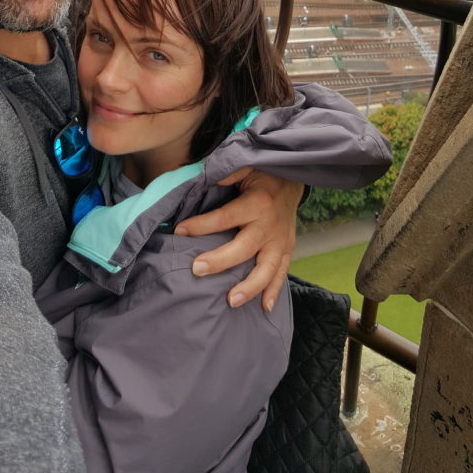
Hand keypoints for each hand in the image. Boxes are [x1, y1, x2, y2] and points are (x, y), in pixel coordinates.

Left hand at [175, 168, 302, 311]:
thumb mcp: (246, 165)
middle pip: (244, 248)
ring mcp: (281, 240)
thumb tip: (208, 178)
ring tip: (231, 300)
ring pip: (266, 268)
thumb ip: (228, 172)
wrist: (293, 178)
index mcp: (257, 202)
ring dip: (250, 287)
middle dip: (220, 261)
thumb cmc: (263, 173)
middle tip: (197, 270)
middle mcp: (270, 224)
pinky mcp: (288, 248)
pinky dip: (274, 291)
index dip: (201, 225)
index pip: (225, 217)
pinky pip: (282, 273)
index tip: (179, 230)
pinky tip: (264, 308)